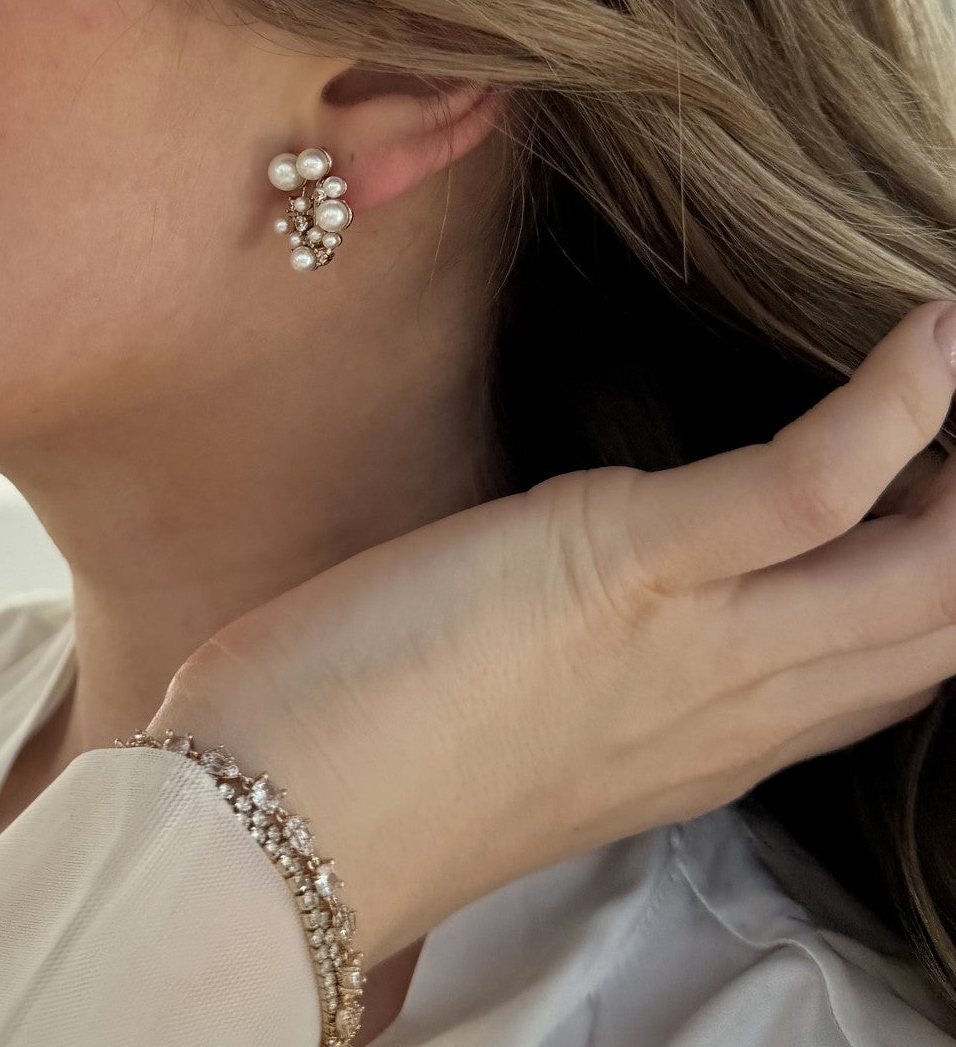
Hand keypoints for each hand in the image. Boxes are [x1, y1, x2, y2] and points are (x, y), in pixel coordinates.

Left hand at [149, 299, 955, 972]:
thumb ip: (622, 663)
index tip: (943, 506)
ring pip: (911, 574)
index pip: (881, 677)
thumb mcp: (535, 716)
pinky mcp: (628, 567)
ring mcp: (695, 643)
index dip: (938, 592)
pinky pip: (805, 488)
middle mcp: (734, 706)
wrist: (271, 821)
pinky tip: (931, 338)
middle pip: (931, 627)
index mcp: (708, 738)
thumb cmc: (376, 749)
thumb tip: (657, 580)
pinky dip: (888, 411)